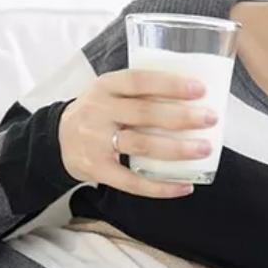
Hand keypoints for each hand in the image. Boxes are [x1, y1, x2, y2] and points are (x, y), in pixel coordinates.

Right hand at [58, 69, 218, 197]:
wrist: (57, 140)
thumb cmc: (97, 112)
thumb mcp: (108, 92)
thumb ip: (140, 92)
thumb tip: (193, 97)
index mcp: (105, 87)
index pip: (139, 80)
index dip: (169, 84)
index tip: (200, 89)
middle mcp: (98, 111)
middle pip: (144, 113)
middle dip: (181, 117)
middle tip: (210, 119)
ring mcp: (95, 142)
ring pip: (141, 145)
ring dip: (176, 149)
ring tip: (204, 149)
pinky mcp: (97, 169)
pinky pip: (132, 182)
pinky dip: (160, 187)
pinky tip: (184, 186)